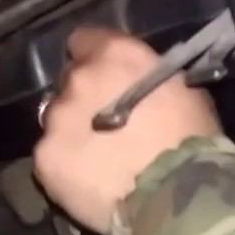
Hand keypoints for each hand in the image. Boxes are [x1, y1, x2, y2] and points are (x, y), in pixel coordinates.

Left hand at [33, 27, 221, 233]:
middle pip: (70, 81)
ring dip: (73, 130)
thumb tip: (139, 83)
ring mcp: (57, 119)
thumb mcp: (181, 89)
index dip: (94, 57)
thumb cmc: (190, 139)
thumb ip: (147, 78)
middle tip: (107, 122)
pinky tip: (86, 180)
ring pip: (57, 119)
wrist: (174, 194)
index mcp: (114, 55)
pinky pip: (50, 156)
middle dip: (85, 97)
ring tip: (97, 157)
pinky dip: (64, 165)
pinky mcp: (44, 158)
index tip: (107, 77)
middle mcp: (79, 78)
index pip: (84, 39)